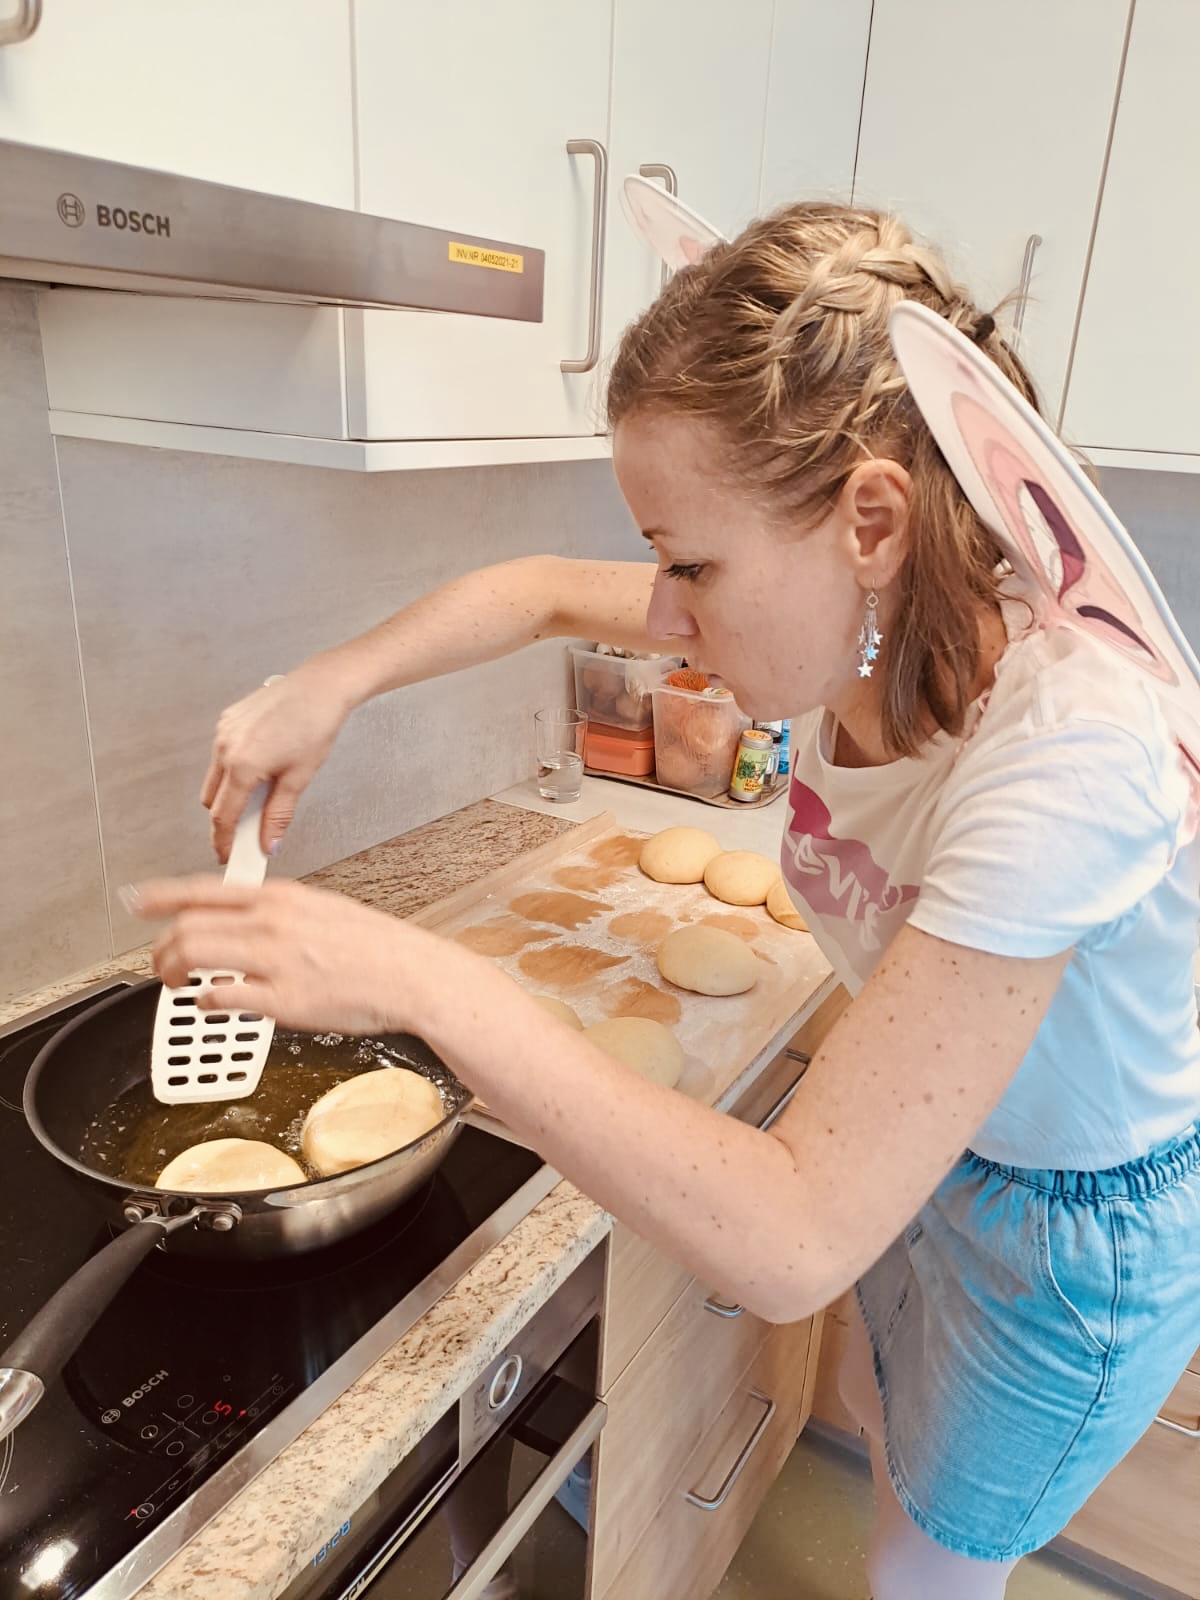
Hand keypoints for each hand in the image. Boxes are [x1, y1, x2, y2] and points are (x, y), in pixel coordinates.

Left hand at [132, 876, 452, 1036]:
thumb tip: (243, 925)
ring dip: (174, 972)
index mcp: (282, 898)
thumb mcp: (322, 911)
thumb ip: (278, 916)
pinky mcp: (285, 999)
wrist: (412, 974)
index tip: (136, 900)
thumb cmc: (375, 948)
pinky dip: (207, 1000)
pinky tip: (209, 1003)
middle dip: (161, 947)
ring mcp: (277, 960)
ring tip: (177, 983)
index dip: (161, 895)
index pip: (204, 890)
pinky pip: (226, 997)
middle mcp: (274, 923)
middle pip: (189, 925)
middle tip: (157, 962)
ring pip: (198, 956)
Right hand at [200, 667, 352, 861]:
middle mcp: (226, 746)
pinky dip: (233, 769)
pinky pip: (222, 754)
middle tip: (245, 834)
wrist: (320, 686)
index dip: (223, 842)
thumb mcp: (299, 778)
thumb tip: (268, 842)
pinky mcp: (228, 719)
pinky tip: (259, 770)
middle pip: (212, 799)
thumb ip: (278, 815)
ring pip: (215, 777)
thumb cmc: (315, 725)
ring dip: (229, 793)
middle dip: (224, 819)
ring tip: (259, 798)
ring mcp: (224, 731)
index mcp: (242, 764)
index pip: (222, 816)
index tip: (228, 856)